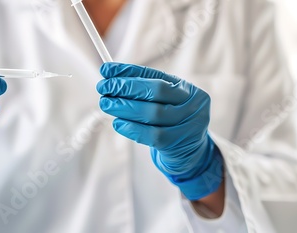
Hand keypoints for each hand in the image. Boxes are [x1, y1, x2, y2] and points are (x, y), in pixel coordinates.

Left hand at [97, 62, 222, 199]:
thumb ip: (144, 90)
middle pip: (156, 91)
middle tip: (104, 86)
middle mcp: (192, 105)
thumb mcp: (165, 103)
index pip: (156, 75)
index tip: (107, 70)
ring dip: (125, 107)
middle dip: (126, 87)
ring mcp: (187, 125)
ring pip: (152, 113)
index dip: (129, 72)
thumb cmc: (171, 123)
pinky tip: (118, 123)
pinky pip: (151, 135)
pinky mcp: (176, 144)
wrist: (189, 153)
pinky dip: (131, 128)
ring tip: (106, 104)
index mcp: (188, 90)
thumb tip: (110, 76)